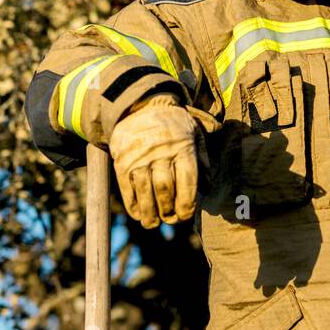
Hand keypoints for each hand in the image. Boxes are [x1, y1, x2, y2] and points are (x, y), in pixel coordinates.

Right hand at [109, 97, 199, 228]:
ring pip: (144, 190)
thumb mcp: (195, 135)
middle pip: (165, 189)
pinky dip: (132, 204)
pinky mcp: (122, 160)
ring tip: (153, 223)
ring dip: (149, 212)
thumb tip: (207, 188)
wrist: (142, 105)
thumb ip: (202, 160)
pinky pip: (126, 187)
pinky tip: (138, 214)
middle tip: (170, 220)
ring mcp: (139, 156)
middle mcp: (160, 152)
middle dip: (168, 210)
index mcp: (183, 147)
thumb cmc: (174, 125)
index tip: (186, 215)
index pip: (187, 181)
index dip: (187, 204)